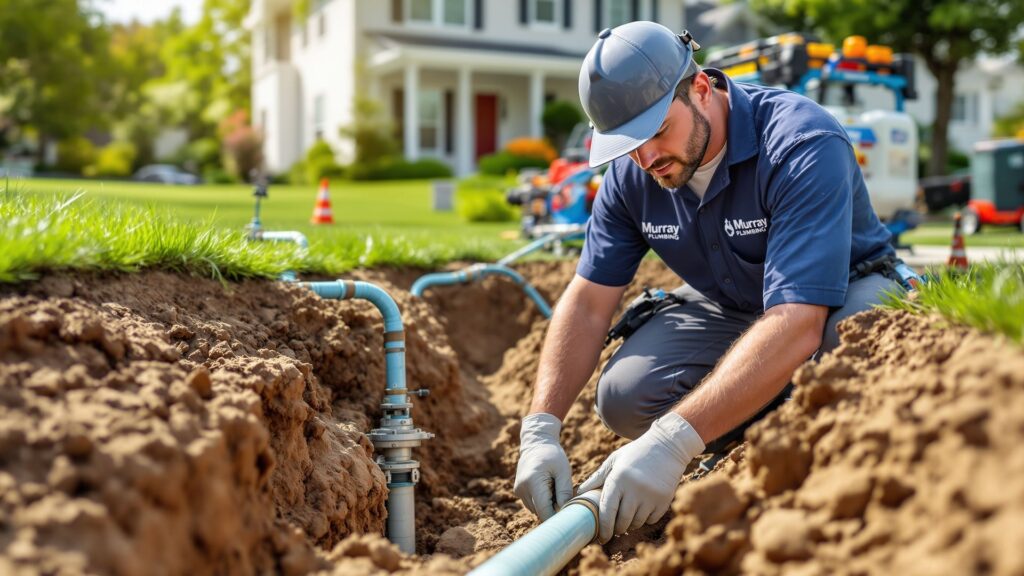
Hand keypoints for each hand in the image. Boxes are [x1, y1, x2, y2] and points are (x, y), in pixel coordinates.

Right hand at [514, 413, 573, 520]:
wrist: (536, 443)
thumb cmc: (552, 455)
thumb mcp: (563, 470)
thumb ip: (564, 491)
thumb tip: (566, 511)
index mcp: (533, 481)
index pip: (543, 510)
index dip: (556, 517)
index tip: (568, 518)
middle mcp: (522, 488)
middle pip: (540, 511)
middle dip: (553, 509)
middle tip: (565, 498)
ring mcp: (518, 490)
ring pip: (536, 510)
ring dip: (547, 505)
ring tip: (554, 488)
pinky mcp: (518, 491)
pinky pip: (532, 504)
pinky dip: (542, 501)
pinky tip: (547, 488)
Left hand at [577, 411, 704, 542]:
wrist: (666, 446)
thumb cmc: (636, 453)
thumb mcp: (614, 460)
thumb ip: (597, 477)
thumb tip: (580, 492)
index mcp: (619, 478)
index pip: (607, 510)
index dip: (603, 527)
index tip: (601, 537)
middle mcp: (635, 489)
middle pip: (622, 521)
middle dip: (616, 528)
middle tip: (614, 528)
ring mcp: (651, 496)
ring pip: (637, 522)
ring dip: (630, 524)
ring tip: (627, 518)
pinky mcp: (664, 500)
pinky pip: (651, 520)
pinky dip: (645, 519)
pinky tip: (642, 510)